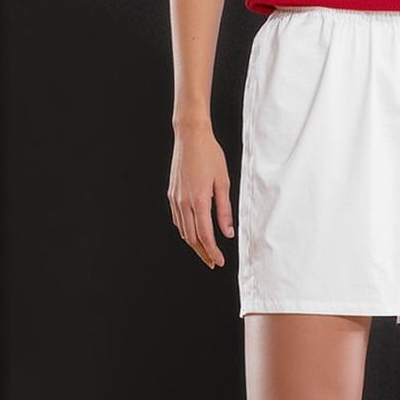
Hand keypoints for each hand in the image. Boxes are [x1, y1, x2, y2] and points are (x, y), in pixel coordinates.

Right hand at [167, 120, 234, 267]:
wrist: (191, 137)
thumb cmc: (210, 155)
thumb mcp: (223, 182)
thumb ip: (225, 210)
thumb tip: (228, 232)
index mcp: (199, 200)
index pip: (205, 236)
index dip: (213, 252)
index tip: (220, 261)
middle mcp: (184, 203)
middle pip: (192, 238)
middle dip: (203, 253)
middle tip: (213, 262)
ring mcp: (175, 199)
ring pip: (183, 230)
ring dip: (194, 243)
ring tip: (205, 250)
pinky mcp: (172, 194)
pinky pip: (177, 219)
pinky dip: (185, 230)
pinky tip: (193, 231)